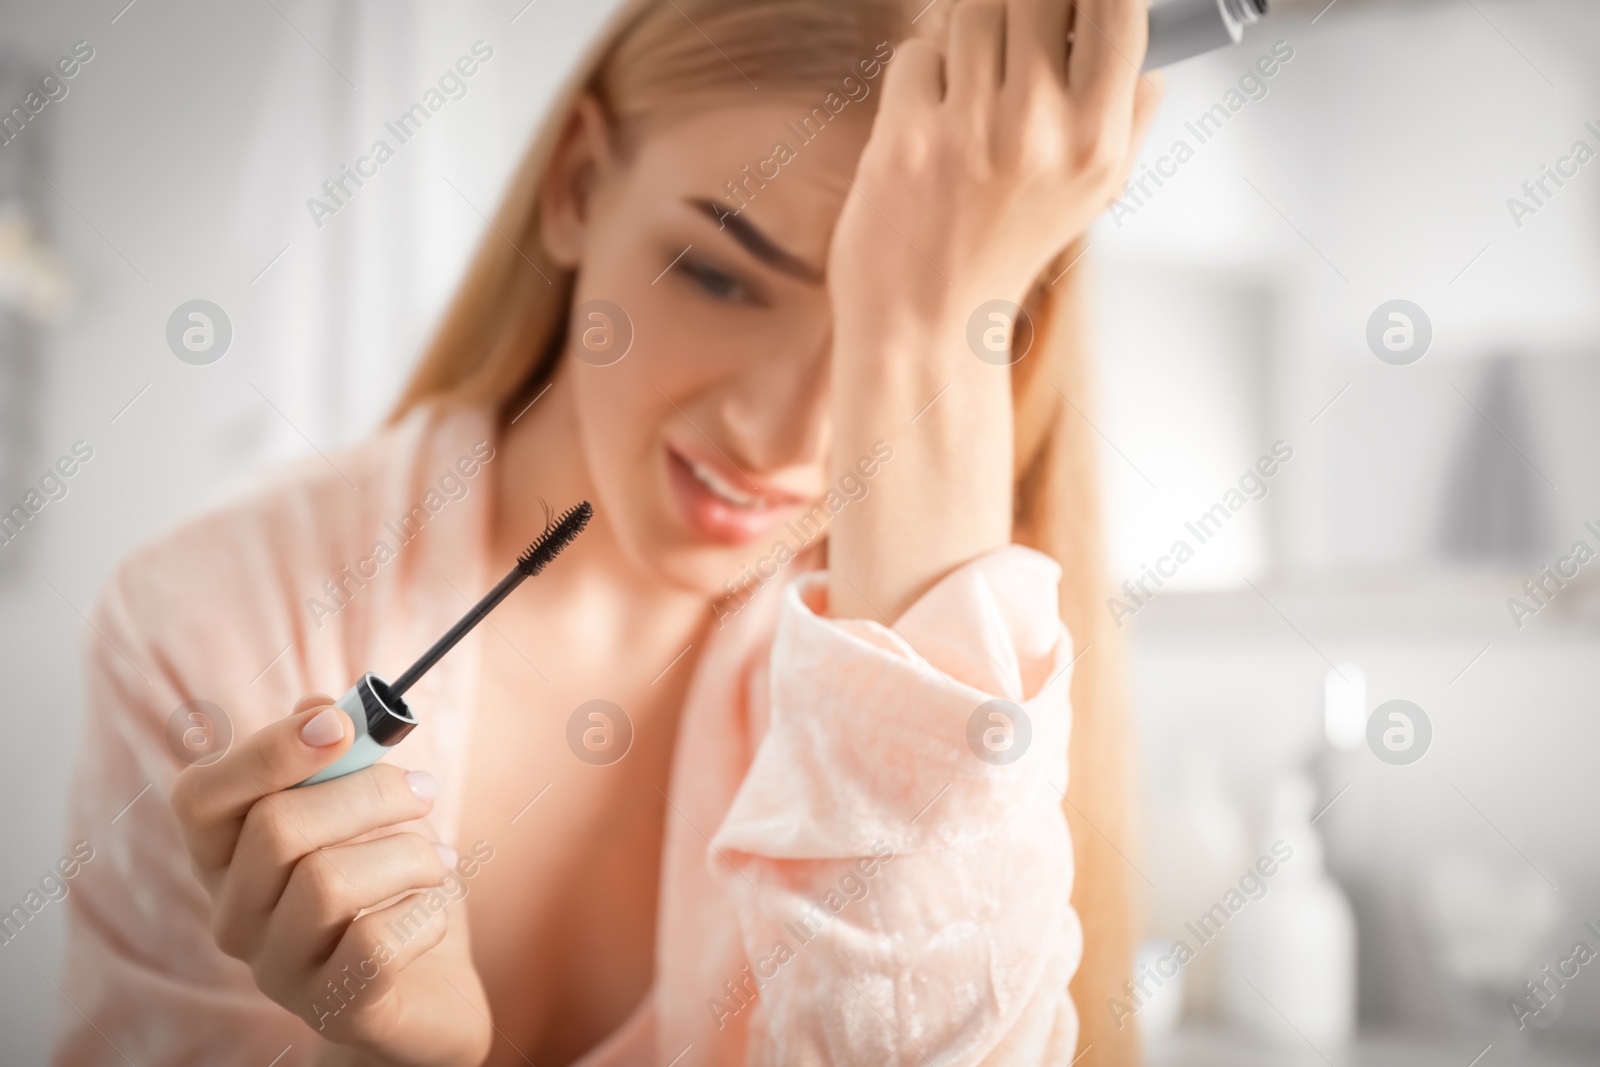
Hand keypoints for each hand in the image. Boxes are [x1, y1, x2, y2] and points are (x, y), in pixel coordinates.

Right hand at [171, 696, 491, 1066]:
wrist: (430, 985)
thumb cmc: (388, 878)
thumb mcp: (364, 806)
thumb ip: (335, 753)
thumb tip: (321, 706)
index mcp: (225, 854)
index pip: (201, 795)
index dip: (268, 750)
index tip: (342, 725)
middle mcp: (232, 914)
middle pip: (277, 828)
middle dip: (369, 792)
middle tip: (425, 788)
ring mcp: (276, 969)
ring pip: (328, 883)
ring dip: (407, 854)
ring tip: (440, 859)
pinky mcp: (332, 1008)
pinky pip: (374, 943)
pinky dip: (424, 912)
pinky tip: (433, 910)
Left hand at [826, 0, 1161, 621]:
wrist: (923, 324)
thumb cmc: (1003, 252)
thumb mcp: (1089, 197)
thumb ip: (1128, 120)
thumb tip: (1154, 57)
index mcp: (1098, 143)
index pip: (1118, 6)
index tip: (1069, 6)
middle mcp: (1042, 134)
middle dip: (1016, 8)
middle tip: (1007, 47)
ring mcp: (972, 135)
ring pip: (969, 13)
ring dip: (961, 39)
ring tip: (964, 92)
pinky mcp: (907, 139)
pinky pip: (916, 55)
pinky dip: (917, 78)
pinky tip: (925, 125)